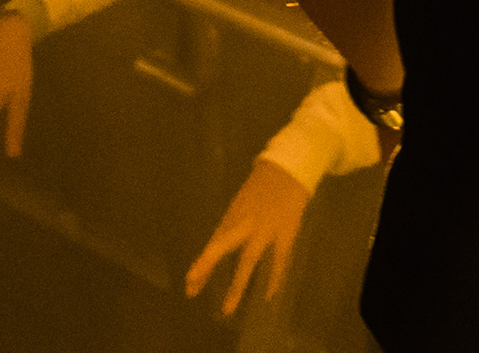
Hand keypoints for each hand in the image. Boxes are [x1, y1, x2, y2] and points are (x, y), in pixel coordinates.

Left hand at [183, 159, 311, 315]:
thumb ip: (232, 227)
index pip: (214, 244)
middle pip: (221, 246)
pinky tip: (269, 295)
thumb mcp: (242, 204)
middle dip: (206, 267)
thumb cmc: (262, 187)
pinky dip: (274, 279)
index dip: (202, 264)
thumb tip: (219, 250)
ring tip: (228, 309)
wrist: (289, 169)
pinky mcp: (286, 232)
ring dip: (237, 286)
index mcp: (233, 216)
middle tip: (191, 288)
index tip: (189, 283)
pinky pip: (279, 260)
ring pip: (248, 260)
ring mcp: (265, 229)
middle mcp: (244, 223)